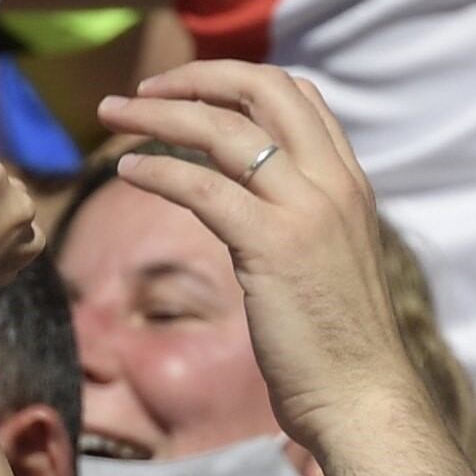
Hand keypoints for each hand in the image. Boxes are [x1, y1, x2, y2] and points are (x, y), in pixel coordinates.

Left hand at [92, 63, 411, 448]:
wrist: (362, 396)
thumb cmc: (337, 347)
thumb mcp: (322, 264)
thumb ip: (292, 224)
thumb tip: (244, 215)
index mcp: (348, 182)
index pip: (299, 96)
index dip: (238, 81)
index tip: (188, 90)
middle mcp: (332, 183)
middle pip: (263, 91)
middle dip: (196, 79)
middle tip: (139, 90)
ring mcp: (306, 210)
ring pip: (226, 131)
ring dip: (160, 115)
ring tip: (112, 116)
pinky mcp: (272, 247)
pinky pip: (203, 189)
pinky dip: (159, 171)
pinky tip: (126, 171)